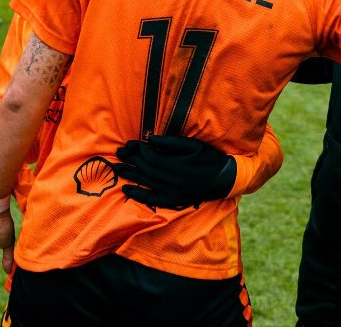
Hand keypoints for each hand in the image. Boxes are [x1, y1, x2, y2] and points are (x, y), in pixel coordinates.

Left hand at [111, 136, 236, 210]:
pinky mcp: (174, 200)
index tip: (132, 144)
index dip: (140, 150)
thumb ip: (171, 143)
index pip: (152, 157)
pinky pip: (153, 199)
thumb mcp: (193, 145)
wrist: (225, 179)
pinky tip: (127, 190)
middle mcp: (173, 180)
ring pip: (146, 183)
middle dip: (131, 160)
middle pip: (146, 170)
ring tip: (116, 168)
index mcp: (178, 165)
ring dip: (130, 175)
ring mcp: (173, 192)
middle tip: (118, 154)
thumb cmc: (209, 159)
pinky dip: (139, 195)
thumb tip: (150, 140)